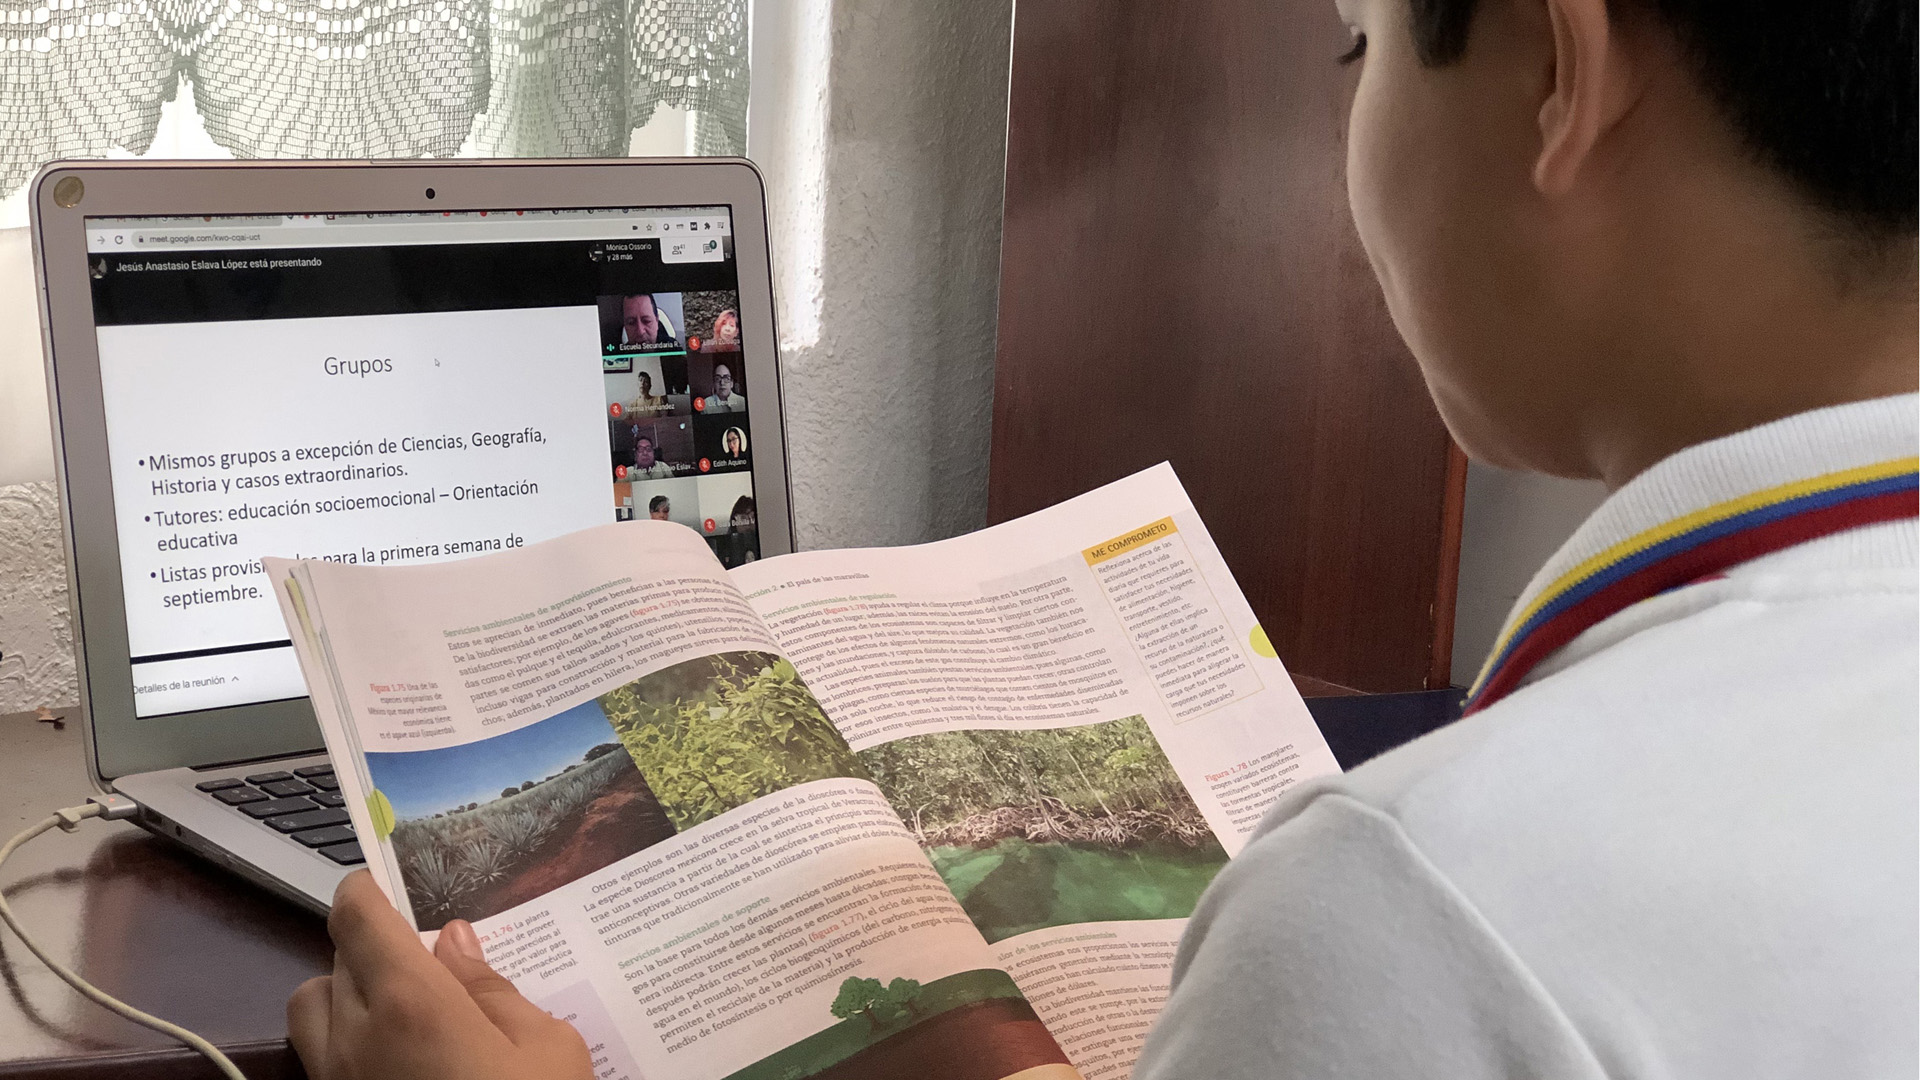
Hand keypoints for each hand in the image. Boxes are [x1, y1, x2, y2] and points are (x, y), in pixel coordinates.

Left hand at [288, 870, 592, 1079]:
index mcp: (411, 999)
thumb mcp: (546, 1047)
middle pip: (332, 961)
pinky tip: (397, 1060)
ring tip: (398, 1012)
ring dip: (341, 996)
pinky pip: (319, 1062)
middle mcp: (355, 1037)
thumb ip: (492, 988)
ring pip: (309, 1013)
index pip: (356, 916)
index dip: (363, 890)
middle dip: (370, 950)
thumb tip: (456, 941)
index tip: (382, 885)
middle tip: (423, 964)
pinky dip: (343, 1045)